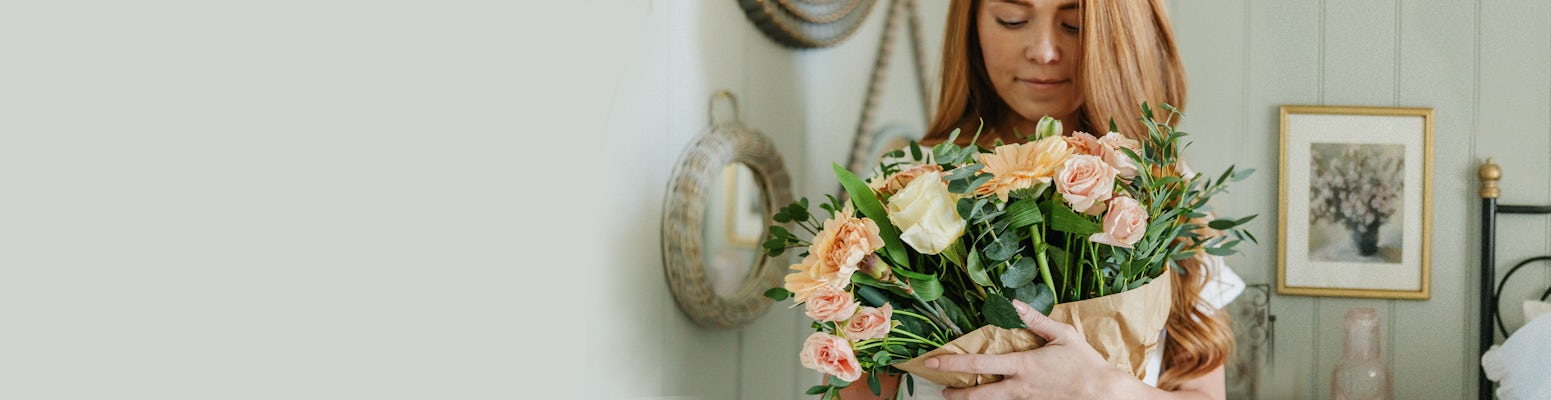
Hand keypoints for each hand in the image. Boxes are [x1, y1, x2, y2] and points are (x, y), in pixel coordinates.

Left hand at [926, 300, 1141, 399]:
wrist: (1103, 393)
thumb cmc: (1085, 363)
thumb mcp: (1063, 335)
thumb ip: (1036, 320)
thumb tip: (1014, 304)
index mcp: (1022, 365)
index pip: (979, 364)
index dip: (953, 362)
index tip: (933, 361)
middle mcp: (1019, 387)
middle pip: (978, 395)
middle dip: (956, 394)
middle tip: (941, 390)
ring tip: (958, 396)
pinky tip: (993, 394)